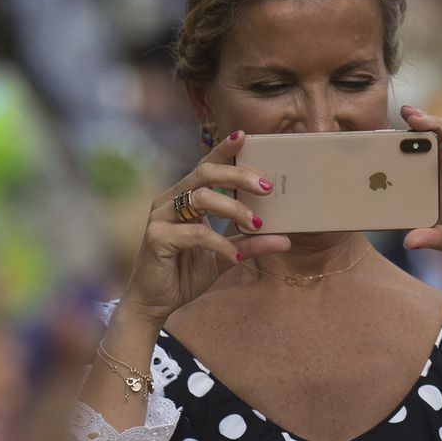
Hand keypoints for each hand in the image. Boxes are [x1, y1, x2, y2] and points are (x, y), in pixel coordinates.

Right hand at [118, 130, 292, 326]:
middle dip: (239, 176)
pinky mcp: (156, 237)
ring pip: (201, 198)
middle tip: (267, 187)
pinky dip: (220, 244)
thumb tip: (285, 238)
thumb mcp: (224, 256)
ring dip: (234, 209)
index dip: (223, 149)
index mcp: (183, 197)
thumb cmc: (185, 274)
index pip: (205, 166)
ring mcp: (160, 217)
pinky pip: (196, 233)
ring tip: (257, 226)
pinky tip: (234, 258)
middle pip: (206, 173)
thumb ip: (249, 243)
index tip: (246, 137)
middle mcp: (169, 200)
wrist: (155, 303)